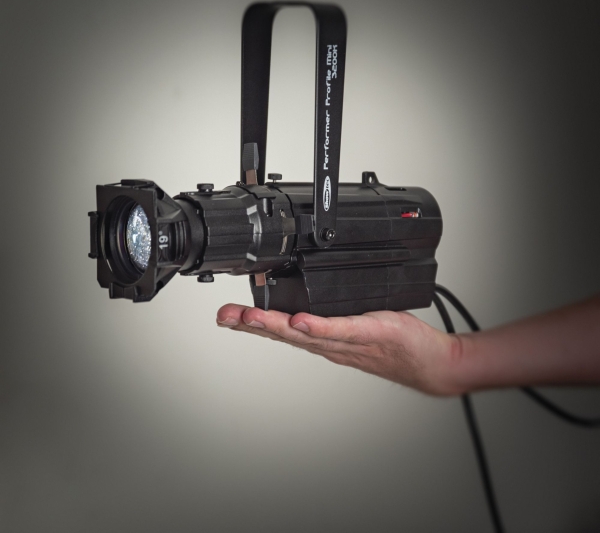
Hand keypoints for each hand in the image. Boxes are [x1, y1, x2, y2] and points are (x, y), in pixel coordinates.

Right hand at [216, 305, 462, 395]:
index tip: (226, 314)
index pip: (281, 329)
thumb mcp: (353, 321)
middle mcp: (327, 342)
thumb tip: (310, 298)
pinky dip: (318, 327)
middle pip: (283, 334)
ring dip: (274, 326)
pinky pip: (339, 330)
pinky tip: (299, 320)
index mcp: (322, 337)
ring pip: (304, 334)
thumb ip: (329, 313)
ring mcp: (346, 340)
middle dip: (250, 326)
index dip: (251, 323)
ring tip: (248, 318)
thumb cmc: (391, 341)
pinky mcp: (368, 332)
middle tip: (224, 316)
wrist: (425, 360)